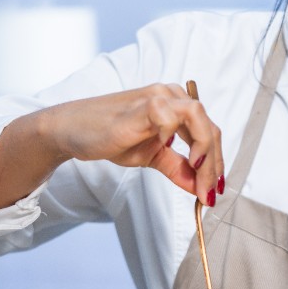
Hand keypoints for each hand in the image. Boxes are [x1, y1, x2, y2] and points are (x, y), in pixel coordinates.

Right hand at [0, 83, 223, 217]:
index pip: (208, 131)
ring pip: (200, 119)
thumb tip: (200, 188)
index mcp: (176, 104)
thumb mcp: (152, 156)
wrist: (71, 130)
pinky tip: (185, 163)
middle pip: (209, 127)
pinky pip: (176, 118)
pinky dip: (186, 141)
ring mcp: (159, 96)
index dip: (216, 162)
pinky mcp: (146, 104)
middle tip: (210, 194)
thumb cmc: (109, 136)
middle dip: (214, 165)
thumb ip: (178, 168)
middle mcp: (171, 95)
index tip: (214, 190)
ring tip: (202, 182)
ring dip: (207, 154)